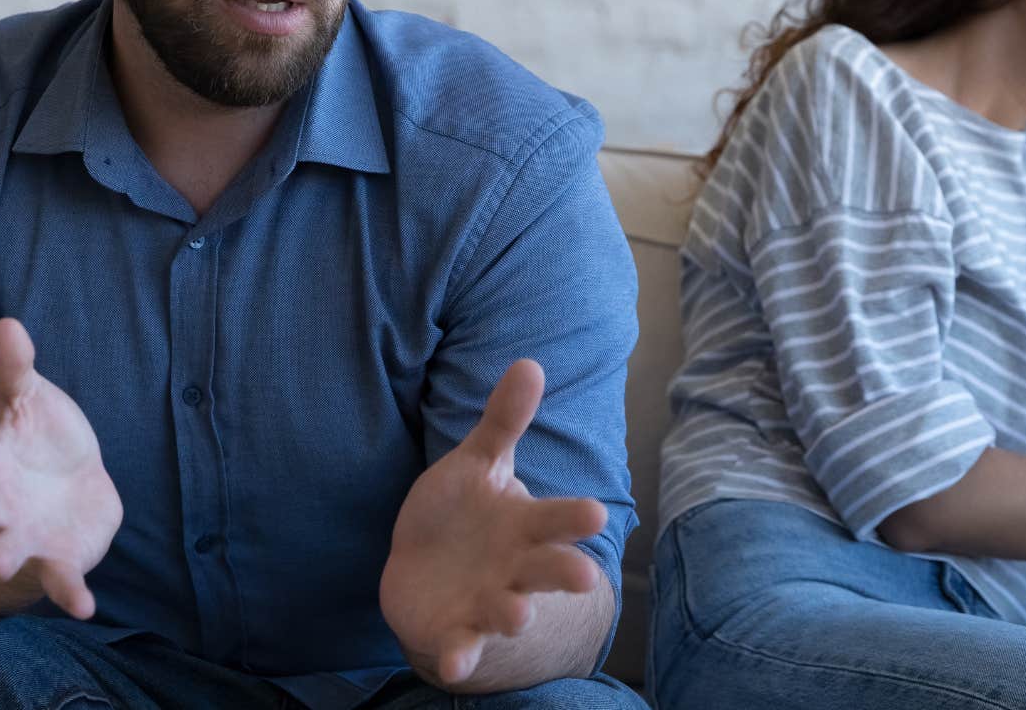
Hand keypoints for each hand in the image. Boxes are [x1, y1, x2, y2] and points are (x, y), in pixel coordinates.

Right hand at [0, 318, 122, 618]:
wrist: (68, 481)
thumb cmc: (35, 435)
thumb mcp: (25, 398)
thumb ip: (15, 369)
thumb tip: (9, 324)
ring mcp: (21, 537)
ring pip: (2, 552)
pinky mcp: (56, 560)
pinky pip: (59, 579)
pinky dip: (69, 592)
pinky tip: (83, 606)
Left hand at [380, 359, 606, 687]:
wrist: (428, 575)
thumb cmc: (462, 515)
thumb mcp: (479, 464)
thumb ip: (504, 421)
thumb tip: (529, 362)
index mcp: (524, 525)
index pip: (556, 519)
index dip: (575, 519)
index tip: (597, 514)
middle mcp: (515, 567)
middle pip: (546, 569)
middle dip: (564, 573)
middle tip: (583, 577)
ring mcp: (489, 602)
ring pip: (507, 610)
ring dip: (512, 613)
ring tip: (517, 613)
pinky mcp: (457, 632)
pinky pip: (461, 646)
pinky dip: (460, 656)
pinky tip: (453, 663)